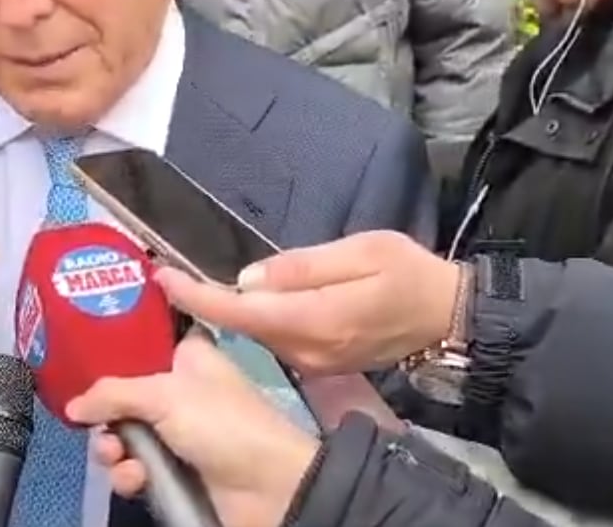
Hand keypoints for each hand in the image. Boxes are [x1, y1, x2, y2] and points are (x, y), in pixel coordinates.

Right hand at [66, 332, 318, 526]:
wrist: (268, 490)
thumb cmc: (222, 423)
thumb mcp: (165, 394)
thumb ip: (112, 393)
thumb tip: (73, 406)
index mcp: (189, 355)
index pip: (147, 337)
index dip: (117, 343)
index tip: (83, 349)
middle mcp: (180, 390)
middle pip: (123, 392)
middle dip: (104, 411)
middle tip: (95, 422)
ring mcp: (177, 434)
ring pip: (123, 434)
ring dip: (112, 448)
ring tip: (117, 456)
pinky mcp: (174, 471)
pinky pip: (135, 468)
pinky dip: (130, 474)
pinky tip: (137, 478)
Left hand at [156, 231, 460, 374]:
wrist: (449, 319)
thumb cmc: (411, 275)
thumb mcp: (363, 251)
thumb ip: (303, 266)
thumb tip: (248, 278)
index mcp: (315, 319)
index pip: (241, 311)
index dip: (198, 297)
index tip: (163, 277)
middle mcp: (307, 349)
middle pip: (242, 326)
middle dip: (204, 301)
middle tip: (169, 272)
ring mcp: (313, 361)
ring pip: (257, 333)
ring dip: (227, 310)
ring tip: (194, 281)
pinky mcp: (320, 362)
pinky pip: (275, 338)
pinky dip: (252, 320)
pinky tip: (243, 299)